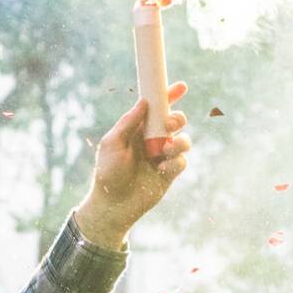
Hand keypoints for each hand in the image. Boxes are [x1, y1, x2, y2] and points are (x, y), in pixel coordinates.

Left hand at [73, 85, 191, 250]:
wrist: (114, 204)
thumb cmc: (108, 173)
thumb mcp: (112, 143)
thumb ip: (128, 122)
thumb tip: (144, 101)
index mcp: (138, 129)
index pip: (157, 108)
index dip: (169, 96)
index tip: (181, 87)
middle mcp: (153, 140)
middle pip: (176, 121)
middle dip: (177, 119)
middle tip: (170, 124)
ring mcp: (163, 156)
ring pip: (184, 140)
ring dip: (179, 142)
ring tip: (165, 150)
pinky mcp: (170, 173)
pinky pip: (181, 161)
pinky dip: (174, 162)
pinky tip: (161, 169)